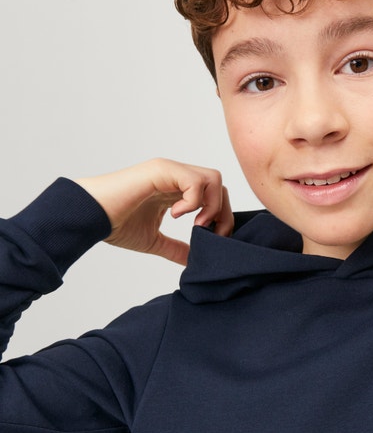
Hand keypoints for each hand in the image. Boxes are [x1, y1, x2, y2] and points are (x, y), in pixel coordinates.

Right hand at [75, 159, 232, 264]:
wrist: (90, 216)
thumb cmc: (116, 224)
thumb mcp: (153, 241)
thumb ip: (176, 248)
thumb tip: (193, 262)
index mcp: (176, 190)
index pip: (215, 195)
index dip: (222, 217)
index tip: (213, 239)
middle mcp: (176, 177)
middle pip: (219, 185)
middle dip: (223, 213)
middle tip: (210, 234)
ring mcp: (169, 171)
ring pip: (213, 178)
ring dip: (211, 206)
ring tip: (195, 225)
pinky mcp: (161, 171)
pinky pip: (195, 181)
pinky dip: (193, 201)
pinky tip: (175, 215)